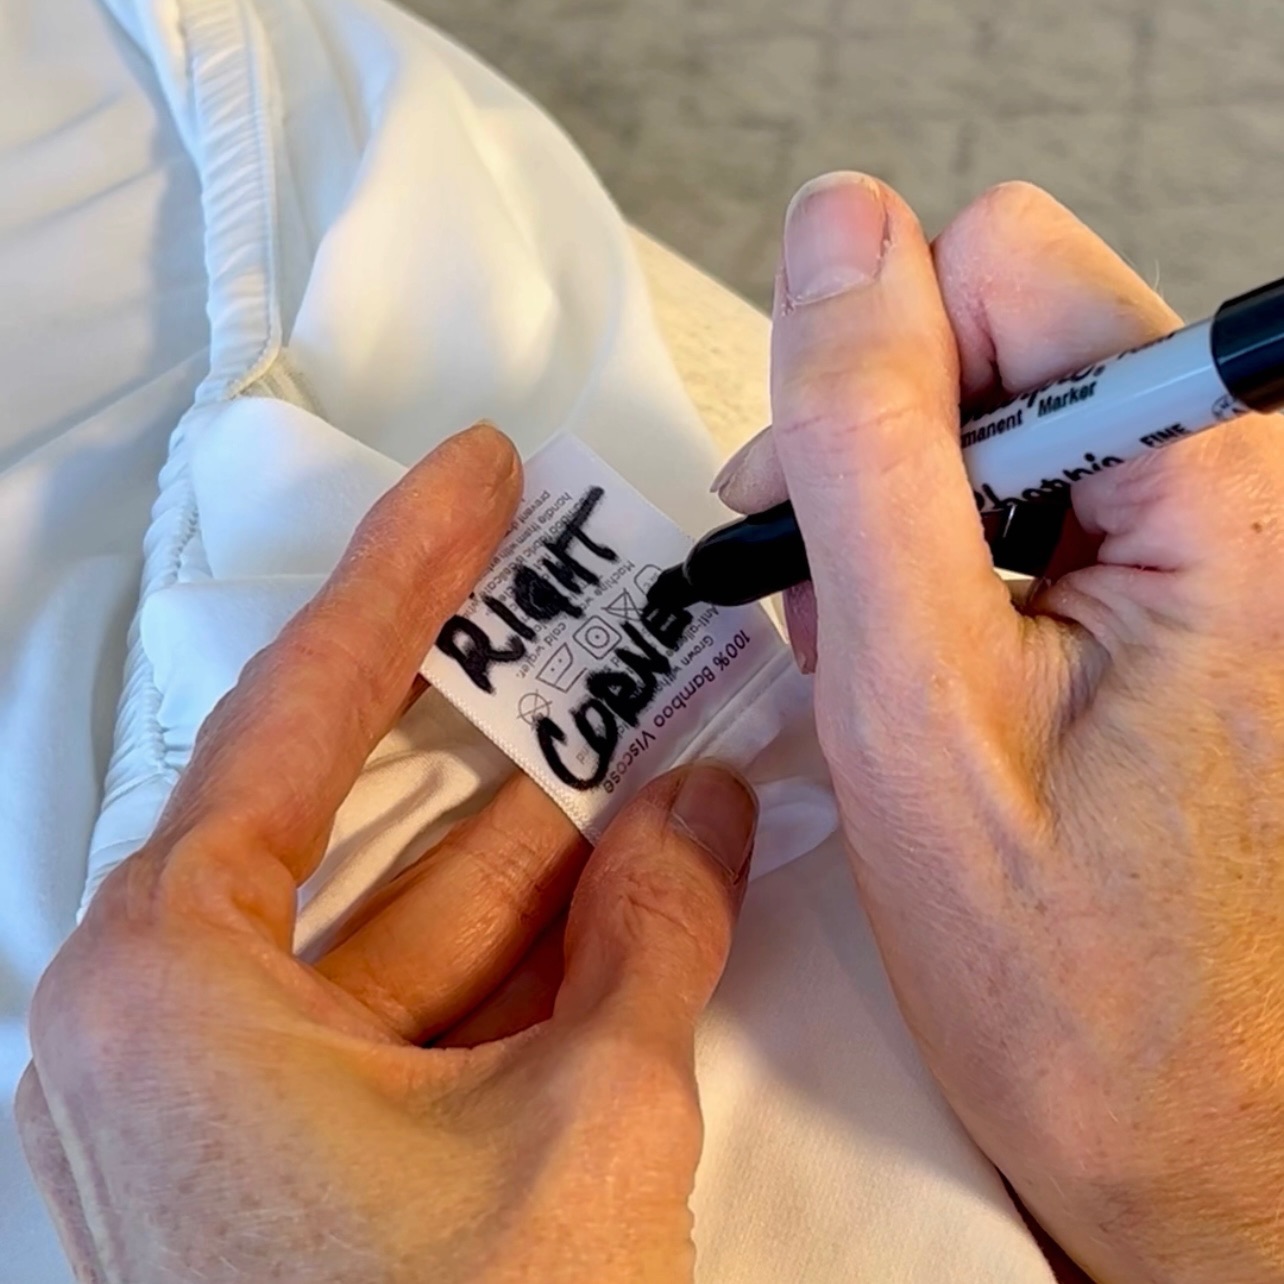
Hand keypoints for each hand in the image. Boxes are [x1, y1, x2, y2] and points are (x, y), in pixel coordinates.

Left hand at [17, 424, 756, 1283]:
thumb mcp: (580, 1130)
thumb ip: (653, 944)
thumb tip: (705, 814)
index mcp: (167, 981)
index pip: (308, 706)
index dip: (408, 571)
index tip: (474, 478)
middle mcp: (172, 1025)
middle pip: (367, 808)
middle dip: (505, 723)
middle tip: (586, 612)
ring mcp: (234, 1101)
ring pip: (412, 919)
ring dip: (550, 848)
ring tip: (660, 750)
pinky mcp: (298, 1164)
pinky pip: (423, 1009)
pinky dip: (535, 953)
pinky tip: (640, 893)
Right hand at [715, 177, 1283, 1282]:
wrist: (1193, 1143)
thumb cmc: (1070, 974)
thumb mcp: (916, 695)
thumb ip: (867, 444)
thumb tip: (836, 233)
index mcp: (1221, 483)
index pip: (1003, 266)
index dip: (881, 374)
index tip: (826, 517)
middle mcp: (1253, 487)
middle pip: (1008, 340)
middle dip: (890, 461)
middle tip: (854, 619)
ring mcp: (1230, 543)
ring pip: (1004, 431)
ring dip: (914, 536)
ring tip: (897, 671)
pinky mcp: (1200, 594)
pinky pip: (1036, 512)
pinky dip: (957, 581)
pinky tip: (941, 679)